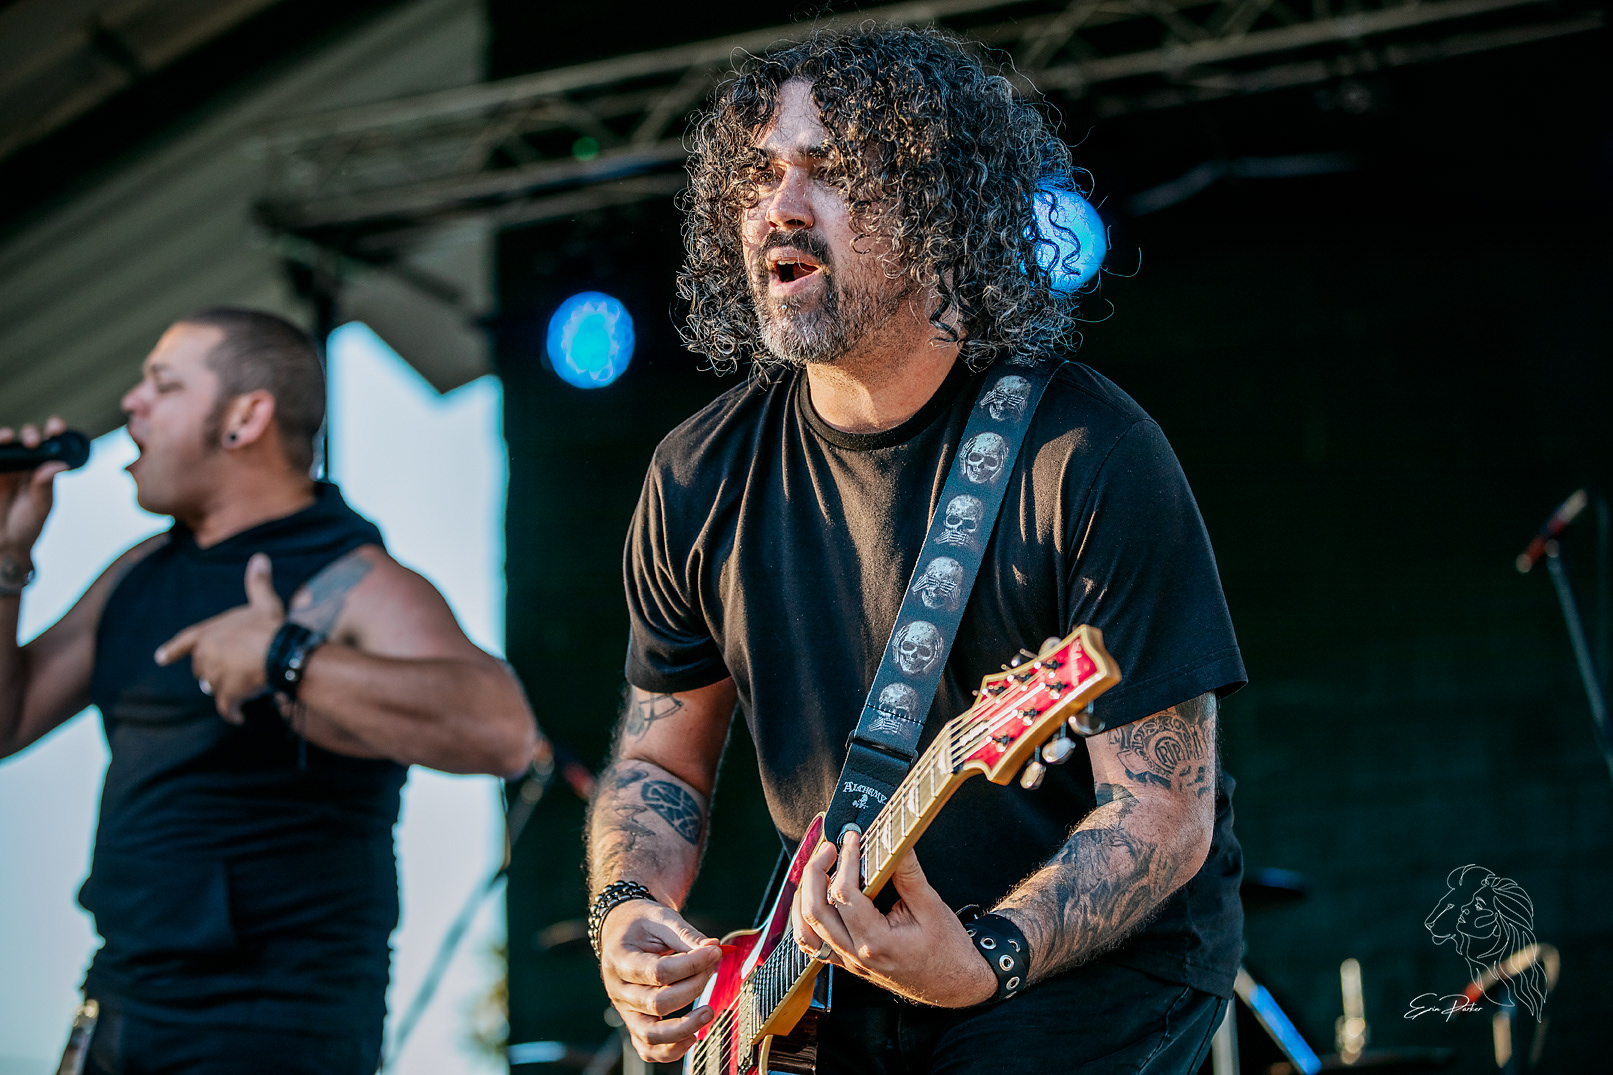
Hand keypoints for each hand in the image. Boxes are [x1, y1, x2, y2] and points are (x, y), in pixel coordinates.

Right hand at [0, 417, 69, 569]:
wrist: (5, 545)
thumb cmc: (26, 525)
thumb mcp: (40, 507)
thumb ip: (45, 486)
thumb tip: (59, 464)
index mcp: (40, 468)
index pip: (49, 443)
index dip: (53, 430)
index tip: (57, 428)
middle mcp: (21, 463)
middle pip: (24, 438)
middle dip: (30, 434)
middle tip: (33, 441)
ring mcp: (1, 467)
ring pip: (1, 444)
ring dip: (3, 436)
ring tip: (8, 437)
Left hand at [155, 553, 283, 721]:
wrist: (278, 652)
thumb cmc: (270, 626)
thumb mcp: (264, 602)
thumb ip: (258, 582)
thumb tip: (260, 557)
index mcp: (208, 633)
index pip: (185, 641)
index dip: (173, 650)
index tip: (159, 658)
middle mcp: (205, 656)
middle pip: (202, 669)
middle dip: (214, 672)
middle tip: (234, 672)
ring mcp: (214, 677)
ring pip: (215, 688)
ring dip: (227, 690)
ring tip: (245, 688)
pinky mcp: (227, 695)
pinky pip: (227, 708)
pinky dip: (232, 713)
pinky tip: (238, 717)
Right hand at [599, 898, 721, 1062]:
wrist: (623, 930)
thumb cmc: (642, 924)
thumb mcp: (662, 919)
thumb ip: (687, 935)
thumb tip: (714, 950)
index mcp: (619, 959)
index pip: (658, 971)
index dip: (691, 964)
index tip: (714, 952)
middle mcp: (618, 989)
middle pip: (657, 1003)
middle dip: (693, 987)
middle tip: (711, 969)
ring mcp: (625, 1009)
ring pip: (650, 1034)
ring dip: (684, 1027)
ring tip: (708, 1012)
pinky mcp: (634, 1022)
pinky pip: (647, 1049)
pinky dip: (670, 1050)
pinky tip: (692, 1036)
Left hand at [792, 830, 995, 1007]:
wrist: (955, 986)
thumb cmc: (948, 951)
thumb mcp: (931, 907)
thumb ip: (908, 873)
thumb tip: (895, 840)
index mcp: (876, 942)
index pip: (845, 895)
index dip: (845, 860)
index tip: (852, 838)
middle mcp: (856, 955)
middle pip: (815, 911)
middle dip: (815, 872)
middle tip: (828, 847)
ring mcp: (849, 963)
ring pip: (806, 931)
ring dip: (805, 895)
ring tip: (818, 869)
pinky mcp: (849, 964)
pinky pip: (814, 945)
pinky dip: (806, 920)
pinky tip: (814, 899)